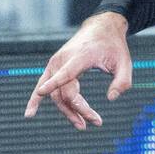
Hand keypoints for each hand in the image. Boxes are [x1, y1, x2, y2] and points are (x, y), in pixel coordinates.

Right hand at [24, 11, 131, 129]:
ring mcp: (56, 63)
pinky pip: (43, 84)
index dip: (54, 83)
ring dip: (66, 111)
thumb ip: (123, 81)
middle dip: (79, 109)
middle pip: (64, 91)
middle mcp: (63, 59)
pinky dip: (35, 99)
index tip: (41, 92)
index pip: (66, 74)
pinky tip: (29, 113)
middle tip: (97, 121)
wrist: (101, 28)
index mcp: (80, 56)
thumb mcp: (125, 62)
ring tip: (82, 125)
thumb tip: (111, 99)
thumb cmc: (114, 46)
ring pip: (55, 93)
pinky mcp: (54, 66)